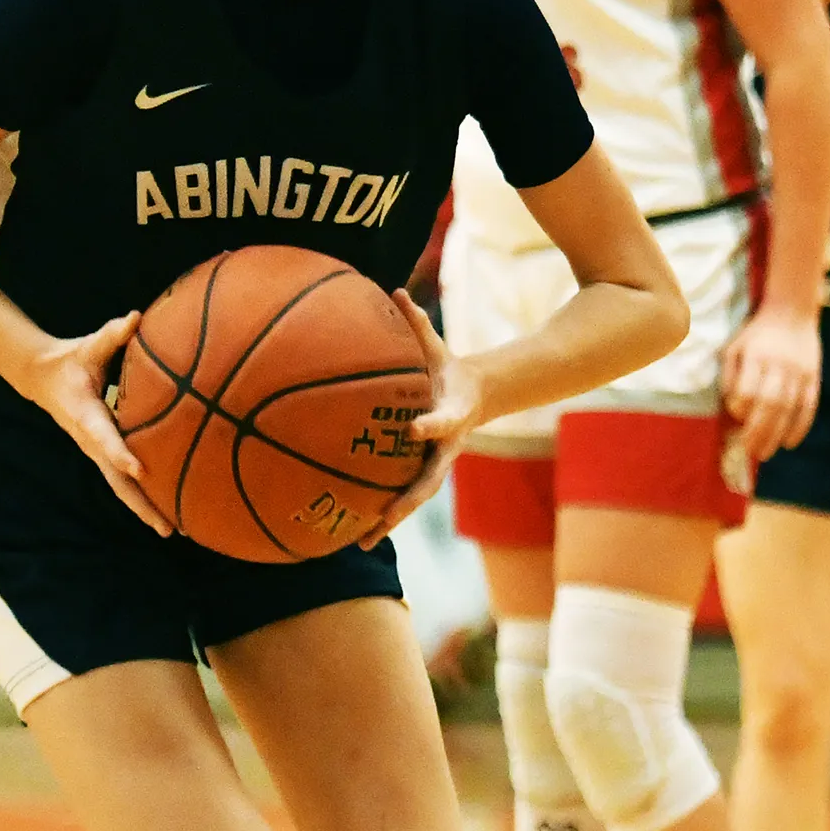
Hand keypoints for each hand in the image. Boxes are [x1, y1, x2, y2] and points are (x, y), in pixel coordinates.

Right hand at [14, 311, 170, 535]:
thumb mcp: (89, 346)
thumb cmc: (72, 360)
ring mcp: (97, 452)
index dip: (121, 455)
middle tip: (168, 528)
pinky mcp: (104, 453)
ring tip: (174, 530)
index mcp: (86, 416)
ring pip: (121, 487)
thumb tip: (136, 318)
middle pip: (116, 481)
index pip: (104, 439)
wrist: (44, 379)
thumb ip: (113, 334)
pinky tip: (168, 510)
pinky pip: (124, 480)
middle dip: (141, 504)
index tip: (140, 471)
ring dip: (145, 509)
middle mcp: (92, 441)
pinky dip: (143, 497)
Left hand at [363, 291, 480, 546]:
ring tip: (360, 542)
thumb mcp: (437, 346)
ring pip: (412, 499)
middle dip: (405, 502)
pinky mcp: (421, 472)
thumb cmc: (448, 369)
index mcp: (451, 417)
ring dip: (388, 521)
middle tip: (382, 519)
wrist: (476, 396)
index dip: (430, 425)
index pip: (441, 422)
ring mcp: (433, 465)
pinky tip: (353, 530)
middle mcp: (442, 449)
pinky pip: (401, 494)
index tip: (415, 428)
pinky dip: (381, 514)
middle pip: (426, 482)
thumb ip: (417, 322)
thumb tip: (396, 288)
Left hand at [720, 304, 821, 461]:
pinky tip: (790, 442)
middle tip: (750, 452)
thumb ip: (730, 375)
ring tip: (766, 453)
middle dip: (759, 432)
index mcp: (756, 356)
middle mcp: (779, 365)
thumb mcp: (734, 346)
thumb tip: (731, 406)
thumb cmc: (757, 333)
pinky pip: (809, 406)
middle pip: (770, 404)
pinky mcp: (814, 377)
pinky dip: (800, 426)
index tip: (735, 419)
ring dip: (777, 434)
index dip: (741, 408)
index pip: (749, 389)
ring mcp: (800, 372)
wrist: (792, 312)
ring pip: (790, 409)